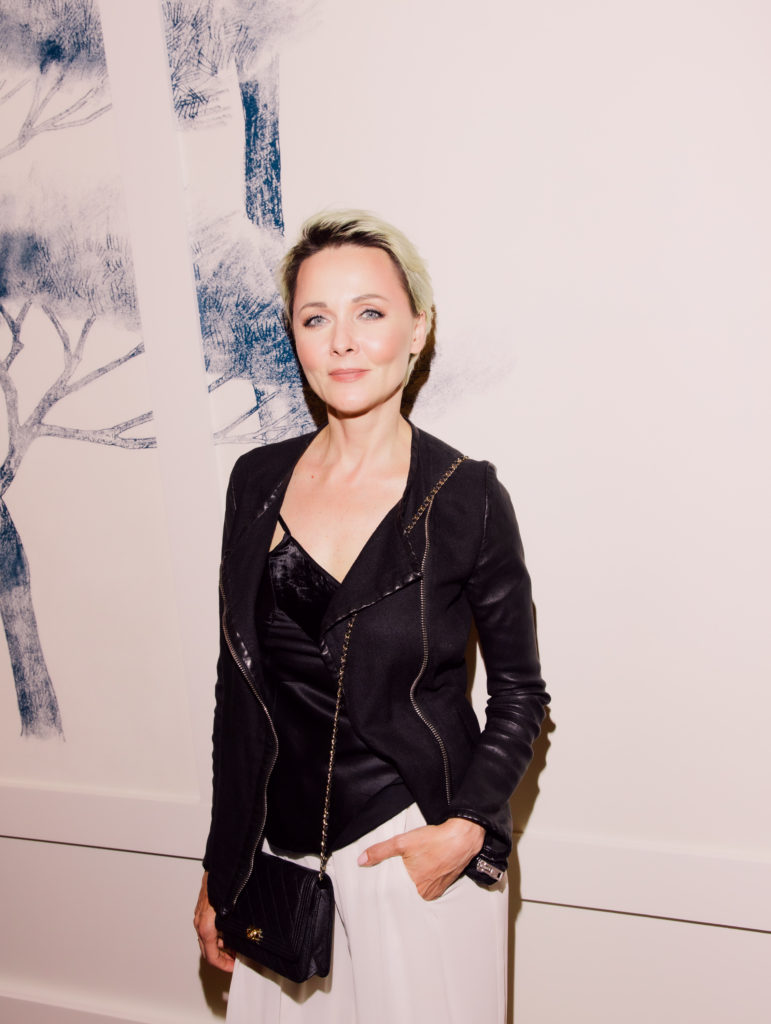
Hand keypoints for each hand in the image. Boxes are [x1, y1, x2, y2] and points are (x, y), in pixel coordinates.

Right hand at [194, 871, 234, 972]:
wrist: (222, 863)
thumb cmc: (226, 884)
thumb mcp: (232, 912)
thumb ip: (232, 931)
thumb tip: (241, 944)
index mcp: (205, 926)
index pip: (210, 956)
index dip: (222, 965)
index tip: (232, 967)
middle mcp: (200, 922)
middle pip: (208, 949)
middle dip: (222, 956)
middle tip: (235, 959)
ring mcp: (200, 914)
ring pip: (208, 938)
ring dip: (220, 944)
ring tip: (236, 944)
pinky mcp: (203, 907)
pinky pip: (208, 926)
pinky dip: (218, 933)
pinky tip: (230, 930)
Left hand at [358, 818, 484, 900]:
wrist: (461, 836)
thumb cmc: (434, 840)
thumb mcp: (402, 842)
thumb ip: (380, 852)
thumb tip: (361, 861)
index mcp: (416, 889)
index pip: (396, 889)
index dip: (391, 882)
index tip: (386, 877)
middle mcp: (427, 894)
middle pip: (408, 887)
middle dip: (404, 878)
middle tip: (404, 865)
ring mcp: (438, 889)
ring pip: (419, 885)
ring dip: (416, 876)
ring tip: (416, 863)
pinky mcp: (446, 883)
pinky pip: (430, 882)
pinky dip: (427, 875)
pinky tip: (426, 865)